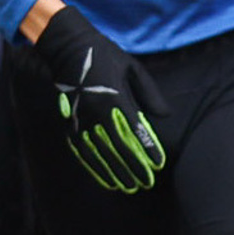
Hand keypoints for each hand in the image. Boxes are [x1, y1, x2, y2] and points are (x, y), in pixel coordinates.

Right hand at [31, 1, 167, 193]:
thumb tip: (165, 115)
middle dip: (133, 167)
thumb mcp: (132, 67)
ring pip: (100, 154)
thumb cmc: (105, 56)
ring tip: (129, 185)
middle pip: (118, 147)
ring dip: (115, 172)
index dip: (147, 149)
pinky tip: (106, 178)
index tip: (158, 164)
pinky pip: (83, 151)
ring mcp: (82, 119)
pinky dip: (95, 167)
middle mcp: (97, 112)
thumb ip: (149, 92)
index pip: (135, 130)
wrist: (68, 49)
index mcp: (115, 97)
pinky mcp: (70, 123)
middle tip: (146, 181)